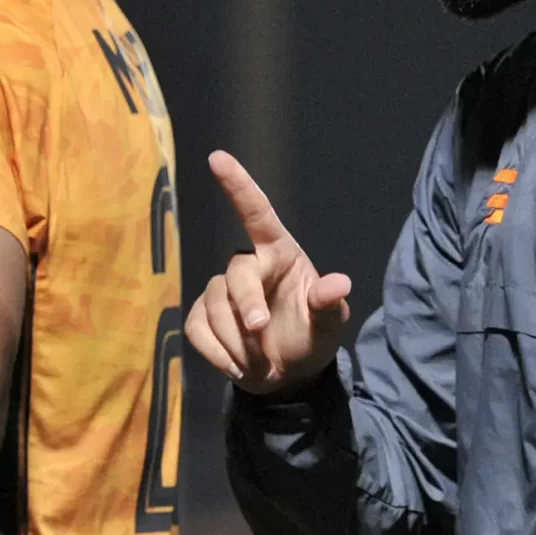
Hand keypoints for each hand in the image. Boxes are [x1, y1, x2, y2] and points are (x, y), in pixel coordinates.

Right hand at [184, 151, 353, 397]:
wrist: (287, 376)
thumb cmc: (311, 339)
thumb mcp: (330, 326)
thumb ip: (330, 305)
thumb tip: (339, 283)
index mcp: (279, 254)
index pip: (257, 213)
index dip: (238, 185)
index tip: (217, 158)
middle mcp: (248, 265)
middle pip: (235, 275)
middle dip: (247, 307)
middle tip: (262, 336)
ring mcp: (220, 290)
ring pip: (215, 308)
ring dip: (239, 343)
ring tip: (261, 361)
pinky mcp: (200, 316)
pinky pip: (197, 330)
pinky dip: (219, 354)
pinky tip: (239, 364)